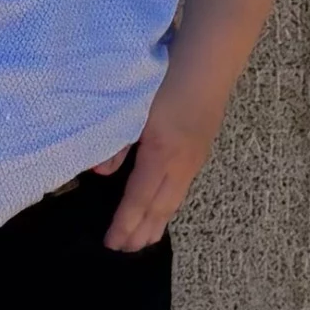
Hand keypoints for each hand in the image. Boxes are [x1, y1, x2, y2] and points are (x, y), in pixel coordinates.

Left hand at [104, 91, 219, 252]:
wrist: (209, 58)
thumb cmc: (167, 76)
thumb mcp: (134, 107)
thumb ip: (116, 141)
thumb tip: (100, 171)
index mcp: (162, 154)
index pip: (139, 199)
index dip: (125, 223)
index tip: (112, 243)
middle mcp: (182, 163)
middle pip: (161, 207)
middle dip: (143, 231)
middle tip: (127, 251)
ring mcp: (195, 156)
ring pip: (175, 198)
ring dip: (159, 220)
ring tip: (147, 239)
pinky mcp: (201, 146)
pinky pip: (182, 186)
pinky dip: (170, 203)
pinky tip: (165, 204)